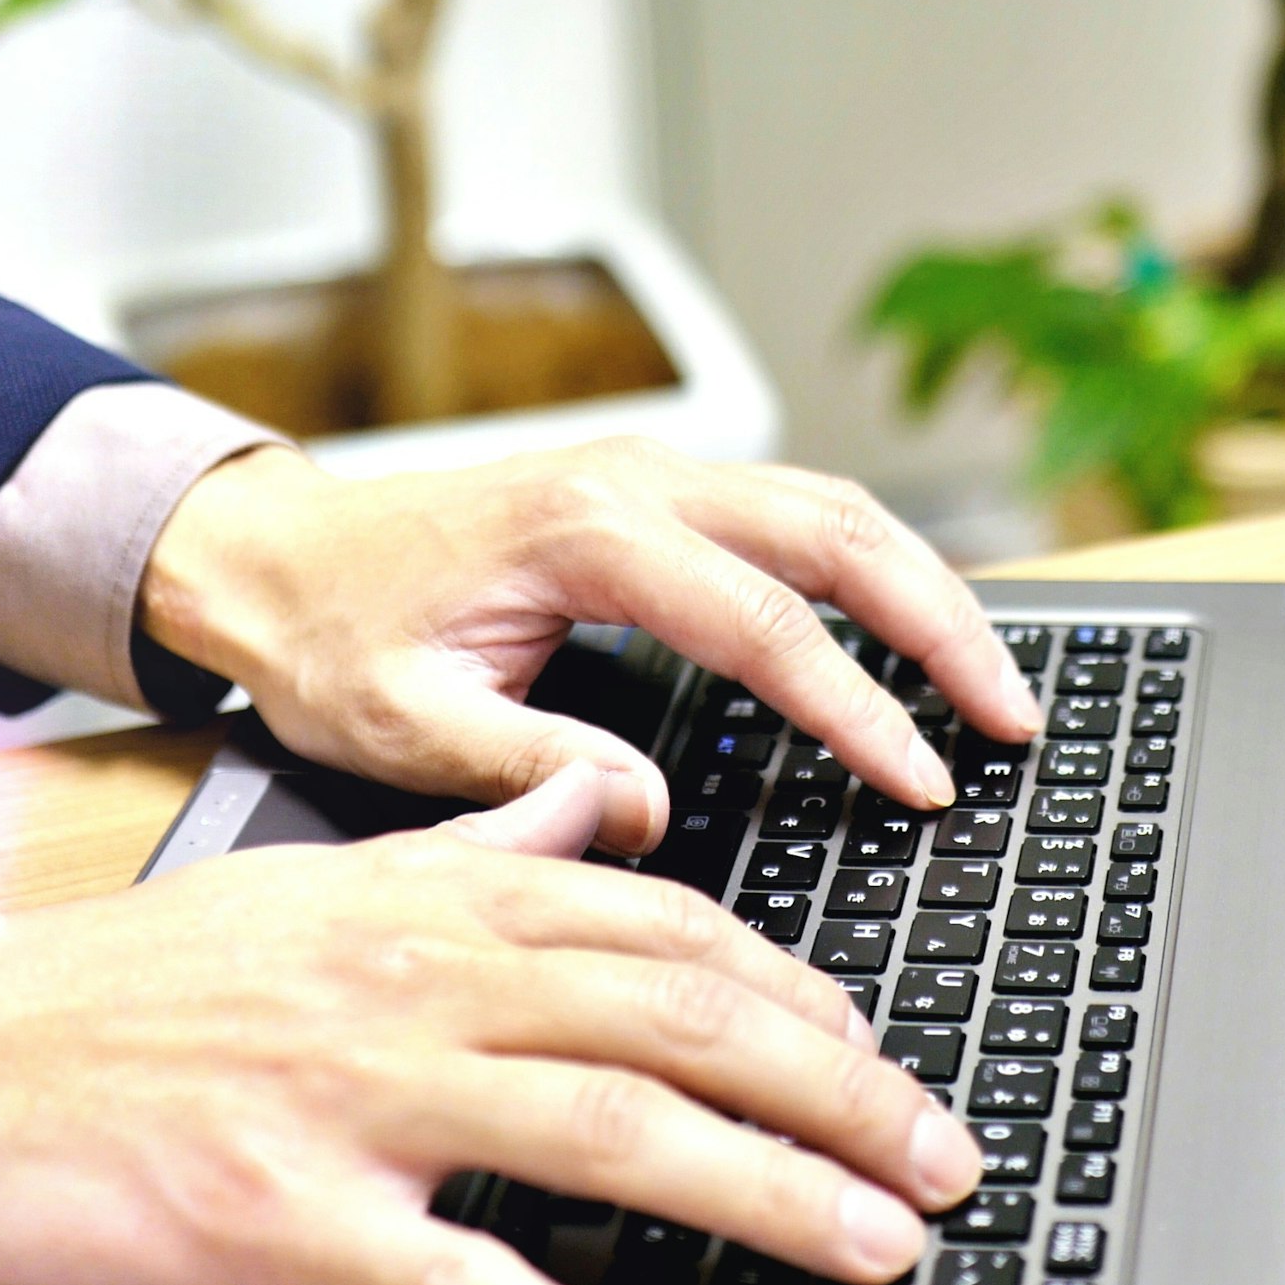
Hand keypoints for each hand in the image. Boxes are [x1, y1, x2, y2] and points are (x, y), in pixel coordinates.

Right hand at [0, 770, 985, 1284]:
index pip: (666, 932)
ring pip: (610, 1136)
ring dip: (768, 1199)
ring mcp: (354, 1095)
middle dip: (841, 1094)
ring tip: (880, 1255)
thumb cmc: (125, 989)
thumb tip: (600, 803)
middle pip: (679, 1024)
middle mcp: (415, 979)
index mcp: (428, 900)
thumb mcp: (314, 883)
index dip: (802, 996)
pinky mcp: (286, 1213)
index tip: (884, 1056)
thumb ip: (472, 846)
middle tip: (948, 1165)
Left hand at [138, 437, 1039, 852]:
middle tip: (1015, 723)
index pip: (761, 622)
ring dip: (924, 587)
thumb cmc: (327, 642)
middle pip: (835, 532)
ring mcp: (648, 474)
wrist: (269, 560)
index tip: (923, 782)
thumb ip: (529, 767)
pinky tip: (910, 633)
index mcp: (580, 532)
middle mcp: (631, 480)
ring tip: (995, 686)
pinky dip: (869, 568)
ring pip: (829, 508)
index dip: (856, 709)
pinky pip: (790, 514)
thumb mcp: (402, 727)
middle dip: (942, 624)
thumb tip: (647, 810)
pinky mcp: (651, 492)